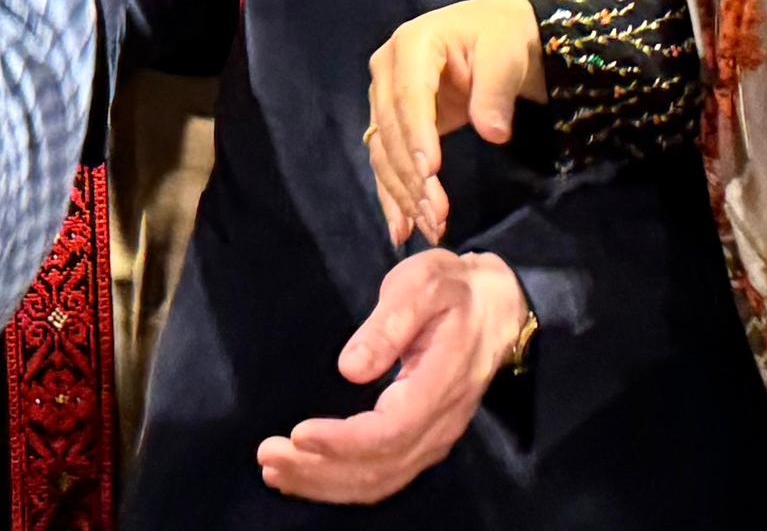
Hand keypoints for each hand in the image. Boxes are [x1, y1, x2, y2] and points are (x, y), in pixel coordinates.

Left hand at [257, 250, 528, 504]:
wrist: (499, 306)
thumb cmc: (454, 288)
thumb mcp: (423, 284)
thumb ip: (388, 324)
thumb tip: (350, 368)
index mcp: (442, 383)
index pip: (390, 431)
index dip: (342, 441)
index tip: (298, 433)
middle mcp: (441, 424)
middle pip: (379, 468)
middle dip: (319, 469)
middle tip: (267, 455)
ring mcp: (435, 438)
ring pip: (378, 481)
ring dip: (323, 482)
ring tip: (274, 470)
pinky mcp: (423, 442)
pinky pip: (382, 477)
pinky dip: (340, 483)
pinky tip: (305, 476)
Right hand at [366, 0, 544, 247]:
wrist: (499, 33)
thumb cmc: (502, 37)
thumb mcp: (506, 52)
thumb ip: (495, 90)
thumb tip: (492, 133)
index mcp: (412, 44)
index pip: (409, 95)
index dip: (418, 135)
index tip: (431, 172)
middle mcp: (387, 71)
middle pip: (392, 129)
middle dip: (413, 176)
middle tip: (438, 214)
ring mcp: (385, 98)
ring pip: (385, 152)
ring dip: (404, 193)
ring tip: (431, 226)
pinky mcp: (392, 124)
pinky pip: (386, 162)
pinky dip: (393, 196)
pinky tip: (401, 229)